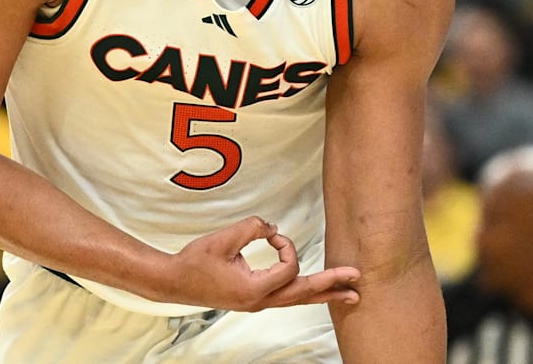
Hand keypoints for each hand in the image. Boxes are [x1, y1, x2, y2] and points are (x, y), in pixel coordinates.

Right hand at [165, 216, 360, 311]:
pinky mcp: (254, 300)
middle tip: (357, 279)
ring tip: (350, 296)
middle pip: (304, 294)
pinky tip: (317, 293)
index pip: (288, 268)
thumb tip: (274, 228)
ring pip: (298, 300)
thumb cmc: (196, 261)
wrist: (175, 282)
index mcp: (254, 289)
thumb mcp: (224, 238)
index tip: (271, 234)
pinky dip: (306, 294)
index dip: (286, 246)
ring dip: (325, 294)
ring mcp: (258, 304)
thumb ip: (253, 228)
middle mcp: (260, 301)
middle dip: (332, 285)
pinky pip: (287, 298)